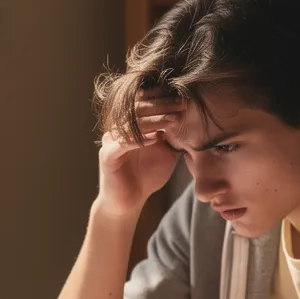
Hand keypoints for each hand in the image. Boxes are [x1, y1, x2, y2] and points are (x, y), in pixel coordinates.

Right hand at [93, 91, 183, 218]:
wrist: (129, 202)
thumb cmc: (146, 176)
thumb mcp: (165, 152)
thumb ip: (173, 136)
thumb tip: (192, 118)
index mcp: (130, 123)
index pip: (143, 101)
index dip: (161, 96)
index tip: (182, 96)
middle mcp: (118, 128)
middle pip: (138, 108)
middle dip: (161, 105)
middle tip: (181, 104)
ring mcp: (111, 141)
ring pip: (131, 123)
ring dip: (153, 120)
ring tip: (173, 119)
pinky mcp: (107, 156)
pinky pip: (122, 143)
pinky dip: (138, 139)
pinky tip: (154, 138)